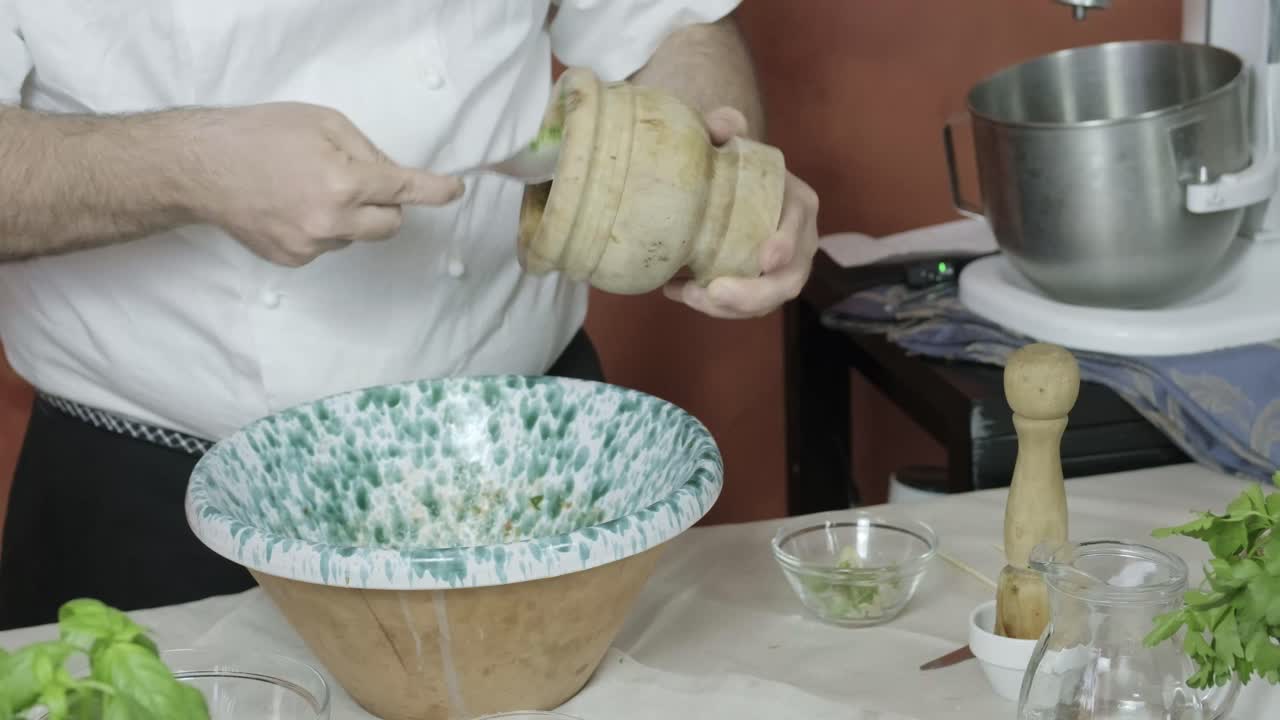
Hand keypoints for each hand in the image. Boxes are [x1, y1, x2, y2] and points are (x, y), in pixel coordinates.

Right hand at [183, 102, 463, 266]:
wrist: (200, 167)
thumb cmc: (261, 134)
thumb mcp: (323, 123)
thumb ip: (368, 151)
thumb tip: (395, 176)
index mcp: (343, 183)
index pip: (405, 191)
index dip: (435, 191)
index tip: (453, 191)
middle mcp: (331, 222)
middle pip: (390, 226)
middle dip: (388, 206)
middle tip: (364, 183)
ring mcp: (310, 246)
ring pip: (357, 236)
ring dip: (350, 217)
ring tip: (310, 188)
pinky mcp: (293, 260)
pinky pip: (328, 246)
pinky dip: (324, 229)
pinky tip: (294, 206)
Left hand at [662, 106, 819, 318]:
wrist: (723, 188)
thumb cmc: (730, 165)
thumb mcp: (726, 138)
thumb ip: (723, 124)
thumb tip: (720, 128)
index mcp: (798, 203)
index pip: (800, 225)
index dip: (787, 244)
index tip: (764, 260)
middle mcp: (799, 242)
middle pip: (789, 279)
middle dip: (754, 294)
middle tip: (713, 293)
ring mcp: (781, 271)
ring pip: (765, 302)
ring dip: (727, 308)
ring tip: (686, 294)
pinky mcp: (758, 289)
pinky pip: (743, 308)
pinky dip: (712, 306)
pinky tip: (676, 290)